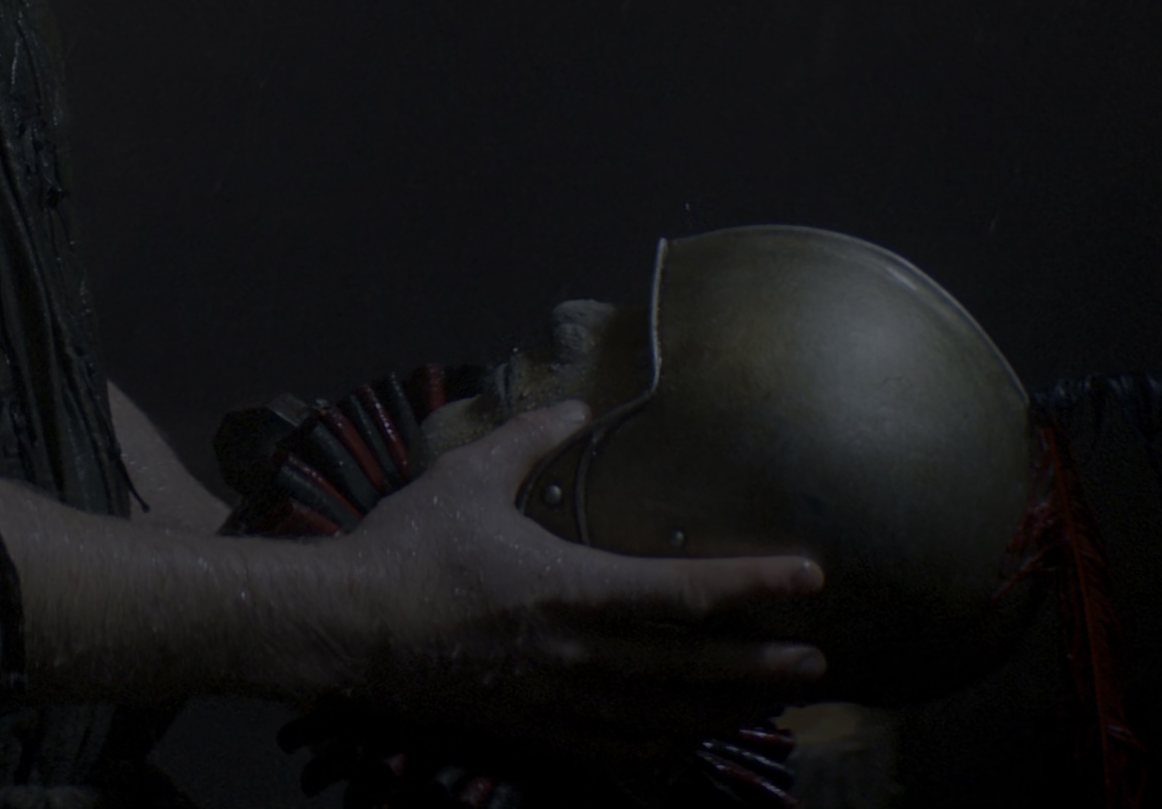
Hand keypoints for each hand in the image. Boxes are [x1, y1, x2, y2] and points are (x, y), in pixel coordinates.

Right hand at [323, 401, 826, 754]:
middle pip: (691, 669)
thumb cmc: (405, 550)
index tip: (809, 577)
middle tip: (817, 663)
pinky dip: (661, 755)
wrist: (343, 631)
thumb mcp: (466, 478)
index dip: (753, 586)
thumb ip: (527, 439)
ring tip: (773, 705)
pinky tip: (690, 749)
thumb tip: (573, 406)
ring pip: (662, 718)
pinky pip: (613, 754)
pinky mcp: (533, 731)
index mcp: (569, 588)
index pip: (684, 591)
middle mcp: (577, 655)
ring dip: (725, 712)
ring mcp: (557, 702)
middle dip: (759, 668)